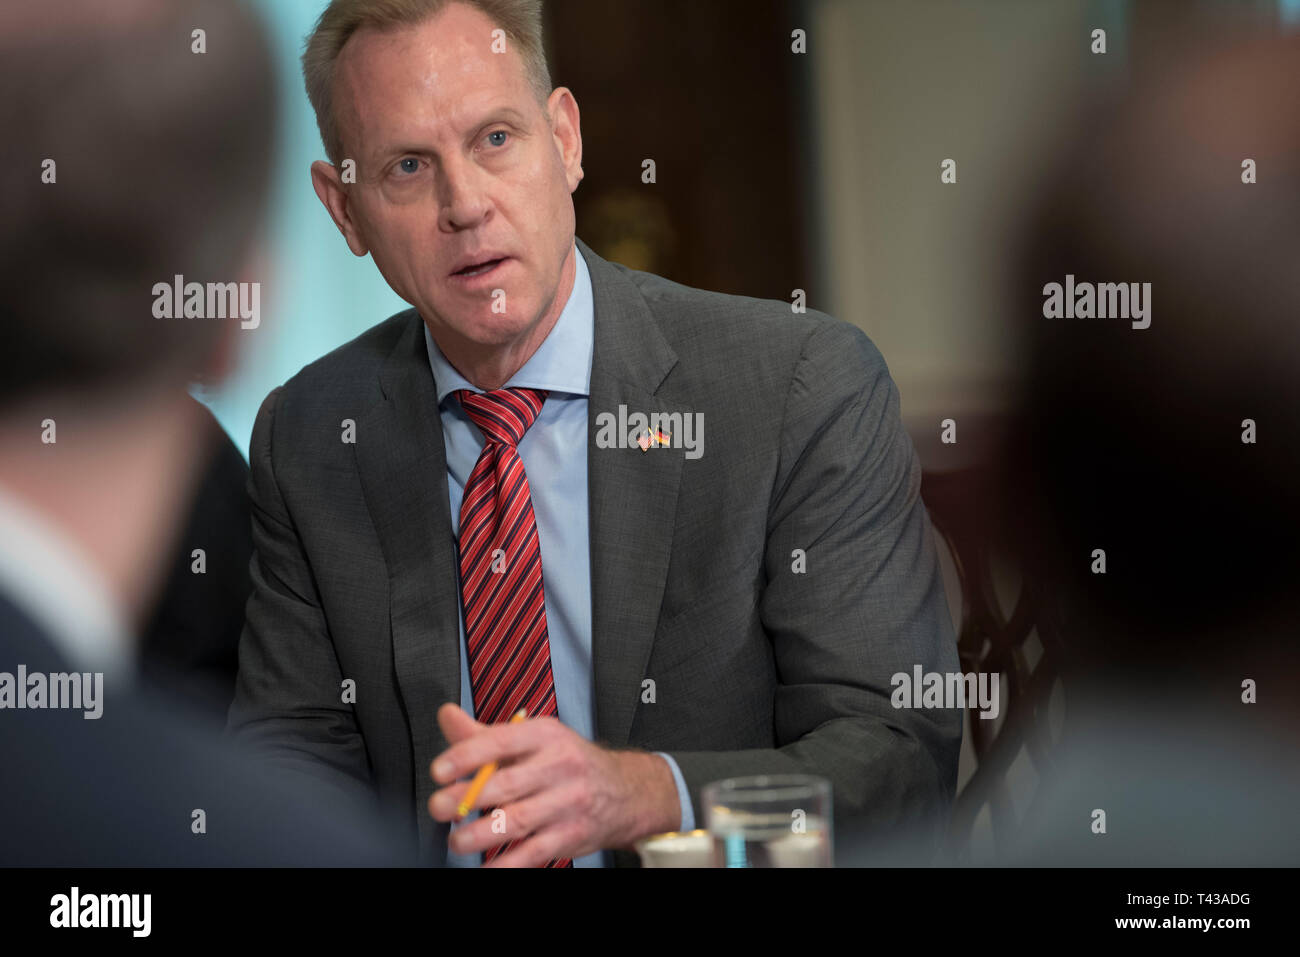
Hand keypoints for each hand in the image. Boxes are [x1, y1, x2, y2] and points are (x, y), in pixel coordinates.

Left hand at [428, 703, 680, 866]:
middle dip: (467, 798)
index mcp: (545, 736)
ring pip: (518, 821)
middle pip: (508, 784)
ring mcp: (567, 803)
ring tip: (456, 840)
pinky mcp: (571, 835)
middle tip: (438, 807)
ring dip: (481, 834)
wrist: (625, 791)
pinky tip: (485, 867)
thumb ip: (485, 734)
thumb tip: (446, 716)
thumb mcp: (534, 739)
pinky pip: (534, 853)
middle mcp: (559, 766)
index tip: (439, 770)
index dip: (467, 755)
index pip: (502, 742)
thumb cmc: (568, 762)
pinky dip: (507, 864)